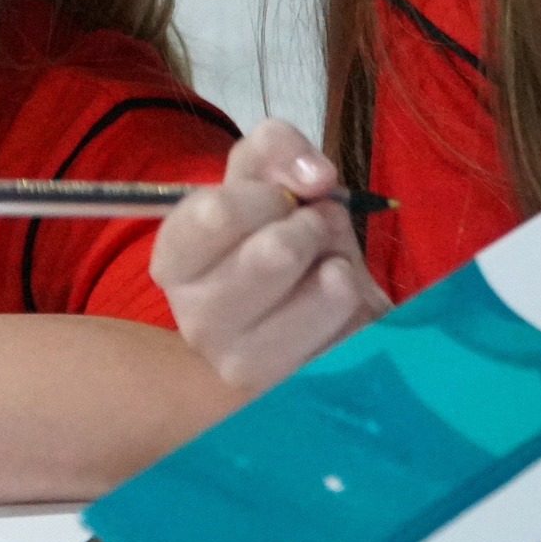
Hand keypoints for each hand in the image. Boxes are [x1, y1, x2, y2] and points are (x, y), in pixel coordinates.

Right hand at [151, 118, 390, 393]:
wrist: (320, 310)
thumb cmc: (283, 236)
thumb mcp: (267, 177)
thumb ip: (275, 149)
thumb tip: (314, 177)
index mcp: (175, 262)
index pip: (213, 214)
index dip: (267, 193)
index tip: (286, 197)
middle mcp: (196, 321)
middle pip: (274, 253)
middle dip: (312, 227)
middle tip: (311, 233)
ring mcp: (247, 368)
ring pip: (329, 290)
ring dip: (343, 266)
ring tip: (329, 271)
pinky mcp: (304, 392)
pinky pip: (362, 328)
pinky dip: (364, 308)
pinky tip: (341, 313)